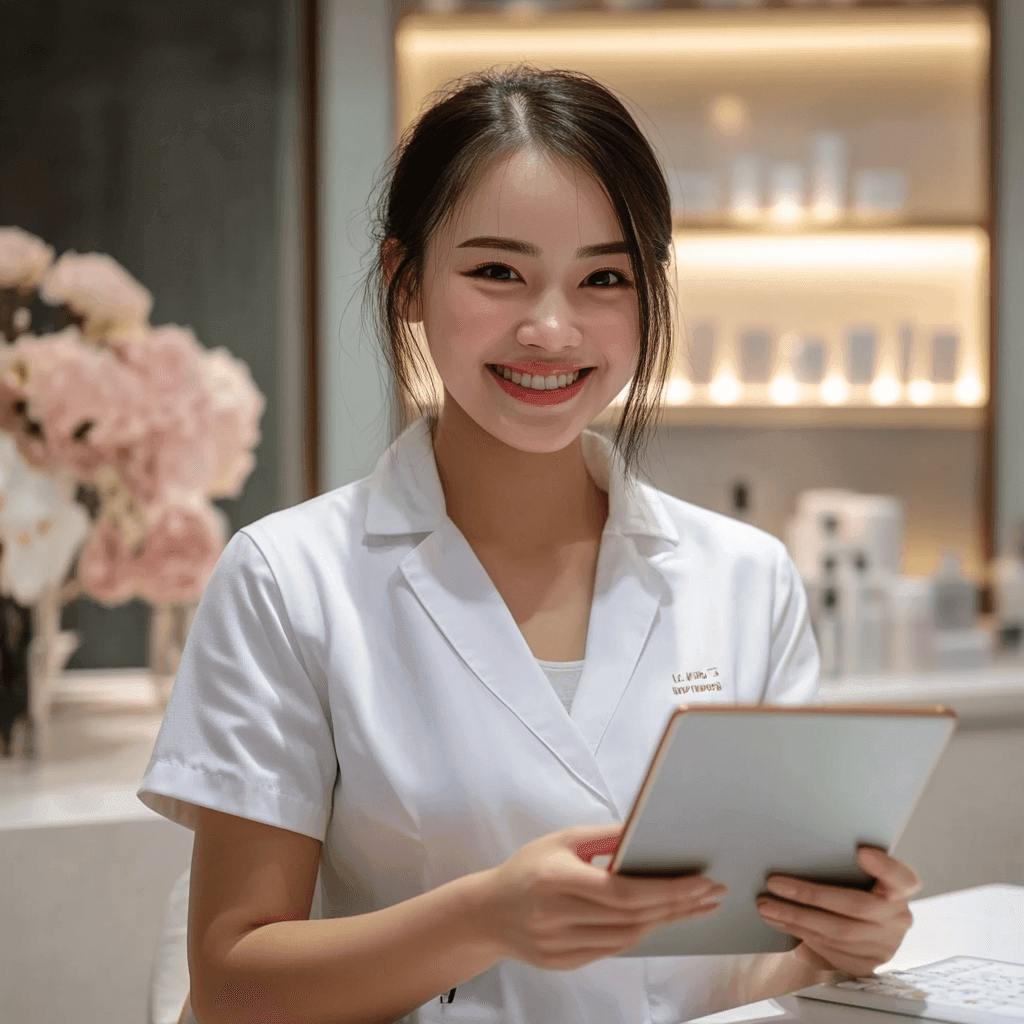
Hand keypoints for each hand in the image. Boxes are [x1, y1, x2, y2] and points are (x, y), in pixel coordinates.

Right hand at [477, 823, 727, 970]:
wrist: (488, 912)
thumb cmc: (528, 868)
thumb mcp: (562, 840)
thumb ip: (606, 837)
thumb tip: (648, 831)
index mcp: (555, 879)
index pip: (623, 891)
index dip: (666, 889)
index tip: (700, 881)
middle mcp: (556, 916)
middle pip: (632, 917)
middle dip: (677, 904)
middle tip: (711, 893)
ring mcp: (559, 945)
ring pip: (627, 938)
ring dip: (666, 921)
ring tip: (695, 906)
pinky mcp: (563, 963)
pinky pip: (613, 949)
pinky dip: (641, 933)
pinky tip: (661, 919)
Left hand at [755, 846, 921, 977]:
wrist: (873, 925)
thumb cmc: (858, 887)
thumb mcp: (859, 872)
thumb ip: (843, 864)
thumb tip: (809, 854)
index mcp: (902, 888)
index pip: (901, 877)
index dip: (884, 866)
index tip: (861, 852)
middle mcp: (899, 917)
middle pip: (854, 906)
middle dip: (808, 896)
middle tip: (774, 884)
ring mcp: (887, 945)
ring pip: (838, 933)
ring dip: (797, 920)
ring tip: (767, 908)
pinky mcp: (871, 964)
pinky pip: (834, 954)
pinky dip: (805, 939)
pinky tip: (784, 926)